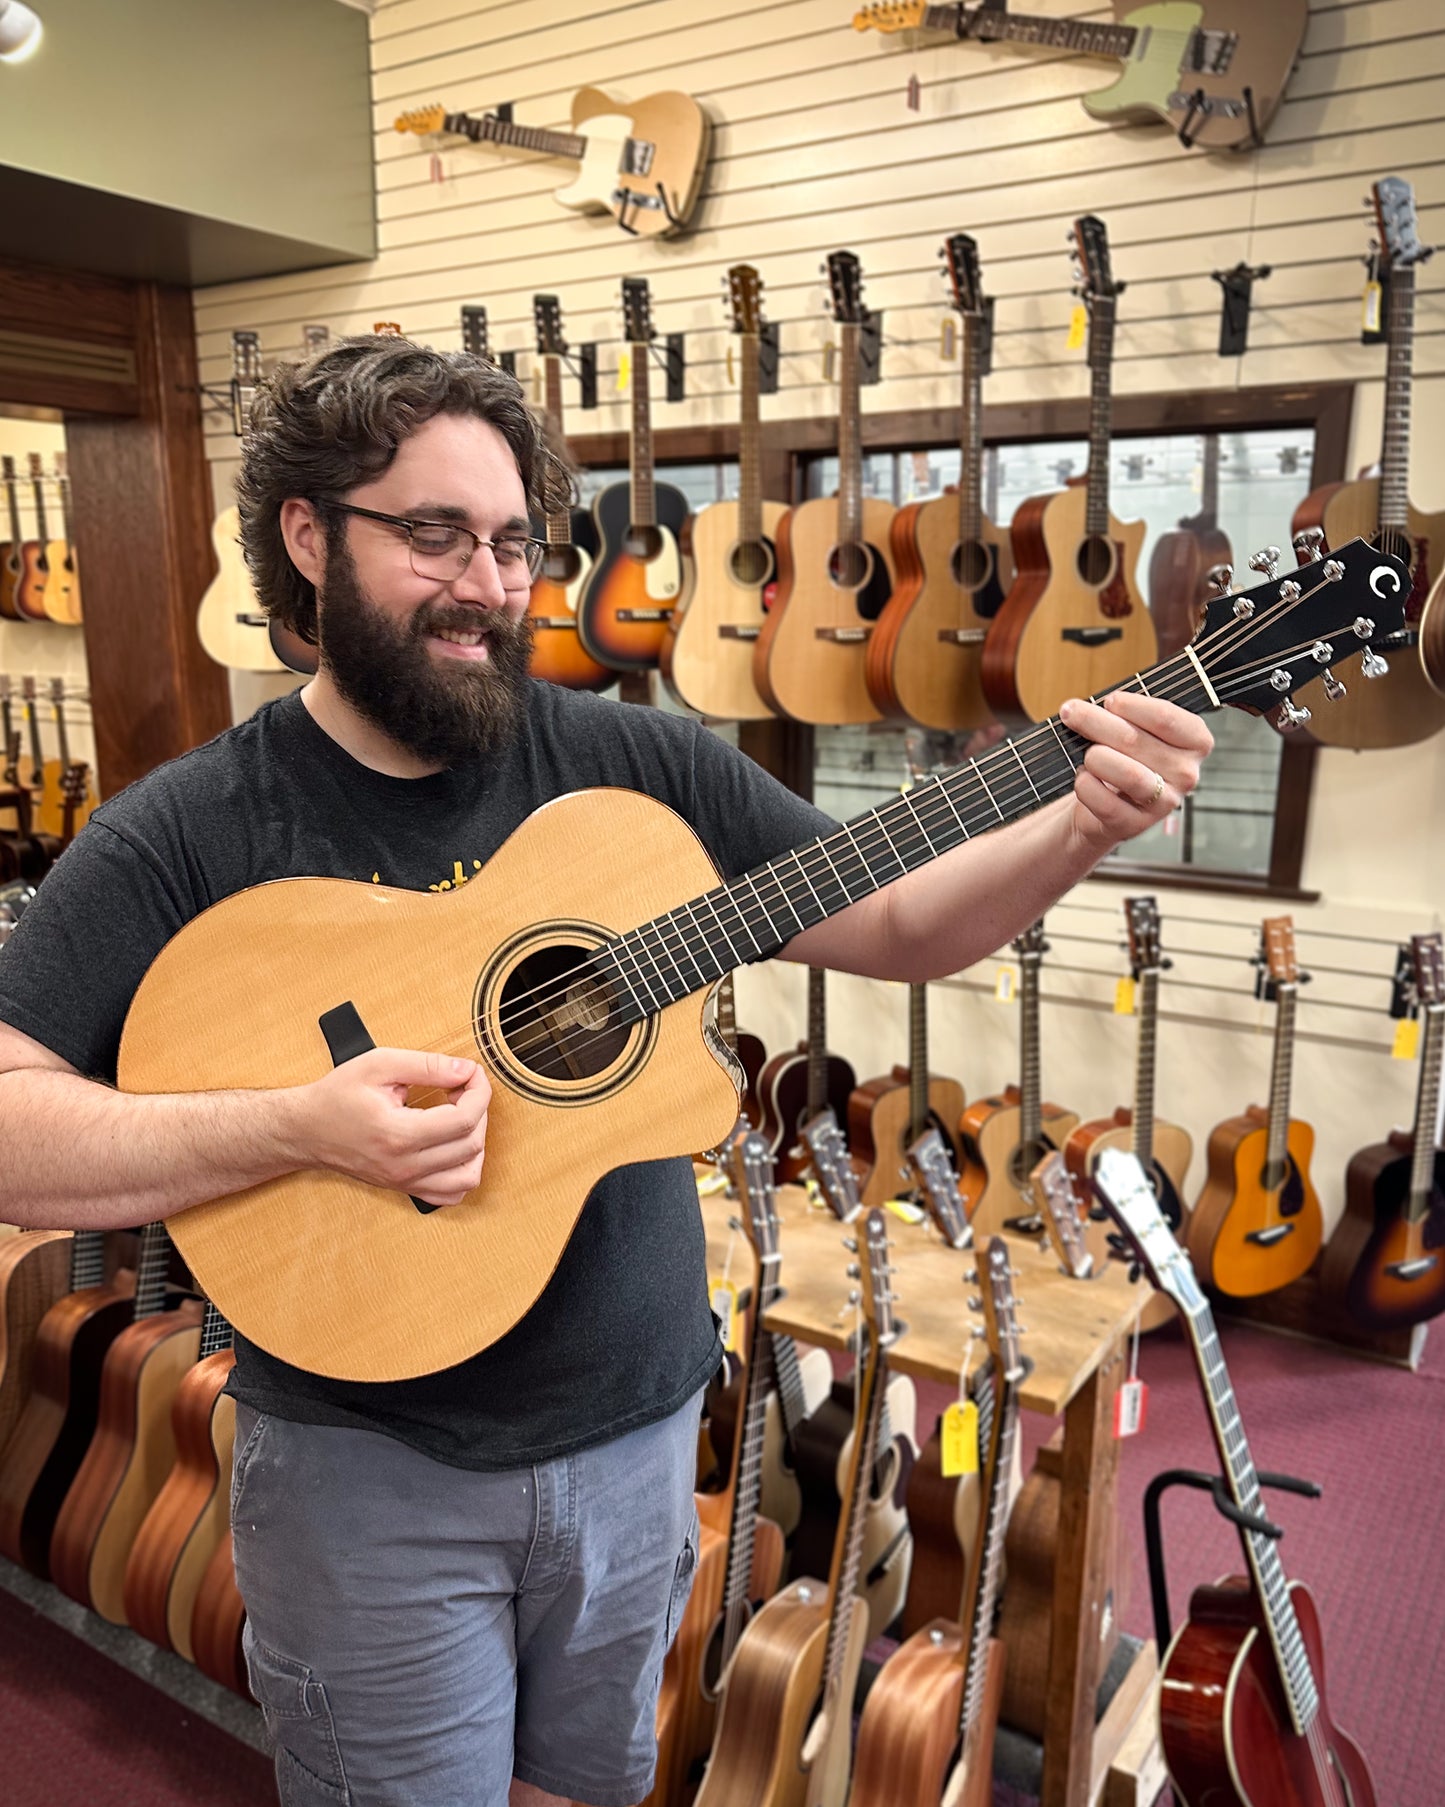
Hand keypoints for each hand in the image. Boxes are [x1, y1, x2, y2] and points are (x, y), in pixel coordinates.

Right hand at [289, 1048, 491, 1207]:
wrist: (307, 1130)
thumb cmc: (338, 1096)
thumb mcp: (378, 1065)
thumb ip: (426, 1066)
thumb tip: (464, 1070)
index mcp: (399, 1135)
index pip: (464, 1120)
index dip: (479, 1091)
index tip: (470, 1073)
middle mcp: (405, 1166)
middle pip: (471, 1145)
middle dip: (479, 1110)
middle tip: (462, 1087)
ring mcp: (406, 1182)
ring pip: (468, 1177)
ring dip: (476, 1144)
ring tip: (461, 1117)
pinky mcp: (405, 1188)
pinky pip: (451, 1195)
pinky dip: (464, 1172)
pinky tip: (453, 1146)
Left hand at [1059, 691, 1212, 855]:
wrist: (1105, 804)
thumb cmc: (1123, 756)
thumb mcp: (1134, 729)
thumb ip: (1122, 715)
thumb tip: (1080, 709)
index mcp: (1195, 742)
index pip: (1165, 717)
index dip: (1131, 706)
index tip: (1109, 700)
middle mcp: (1187, 774)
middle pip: (1135, 740)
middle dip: (1095, 722)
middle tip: (1071, 712)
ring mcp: (1163, 802)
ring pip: (1127, 773)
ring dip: (1095, 756)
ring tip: (1086, 753)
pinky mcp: (1135, 824)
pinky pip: (1105, 801)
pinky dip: (1085, 784)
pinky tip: (1083, 777)